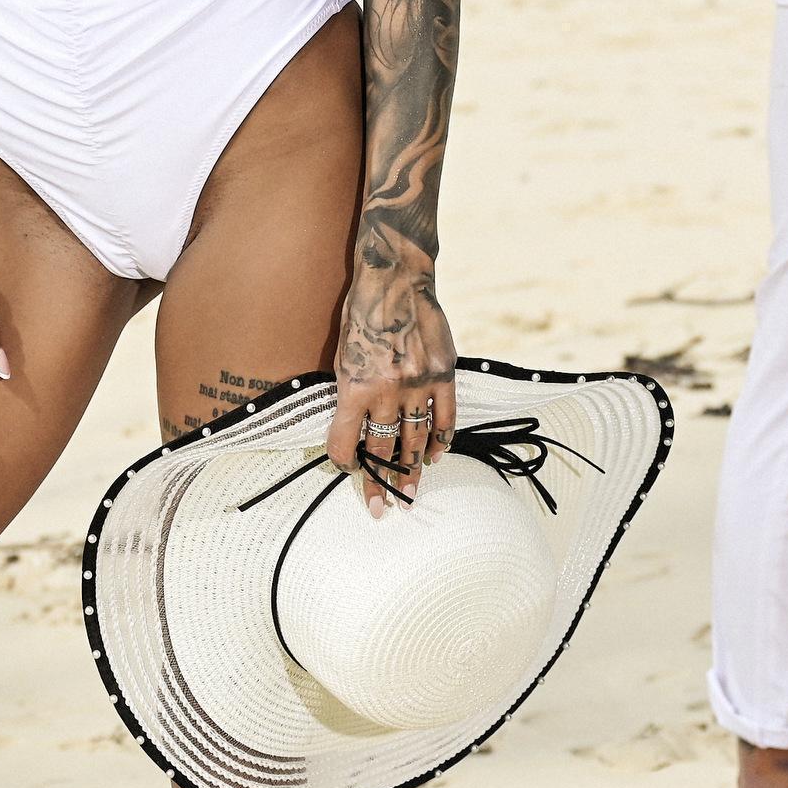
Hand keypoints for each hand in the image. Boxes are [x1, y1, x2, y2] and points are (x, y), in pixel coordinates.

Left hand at [329, 268, 457, 512]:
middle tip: (383, 507)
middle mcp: (387, 391)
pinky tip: (435, 456)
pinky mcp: (443, 374)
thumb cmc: (361, 315)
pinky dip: (440, 440)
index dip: (344, 462)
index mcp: (354, 387)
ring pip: (416, 440)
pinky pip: (445, 418)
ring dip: (412, 470)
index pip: (345, 442)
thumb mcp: (341, 355)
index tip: (346, 469)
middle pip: (383, 450)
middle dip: (381, 482)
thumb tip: (352, 431)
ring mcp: (419, 383)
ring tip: (410, 492)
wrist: (396, 279)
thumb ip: (349, 393)